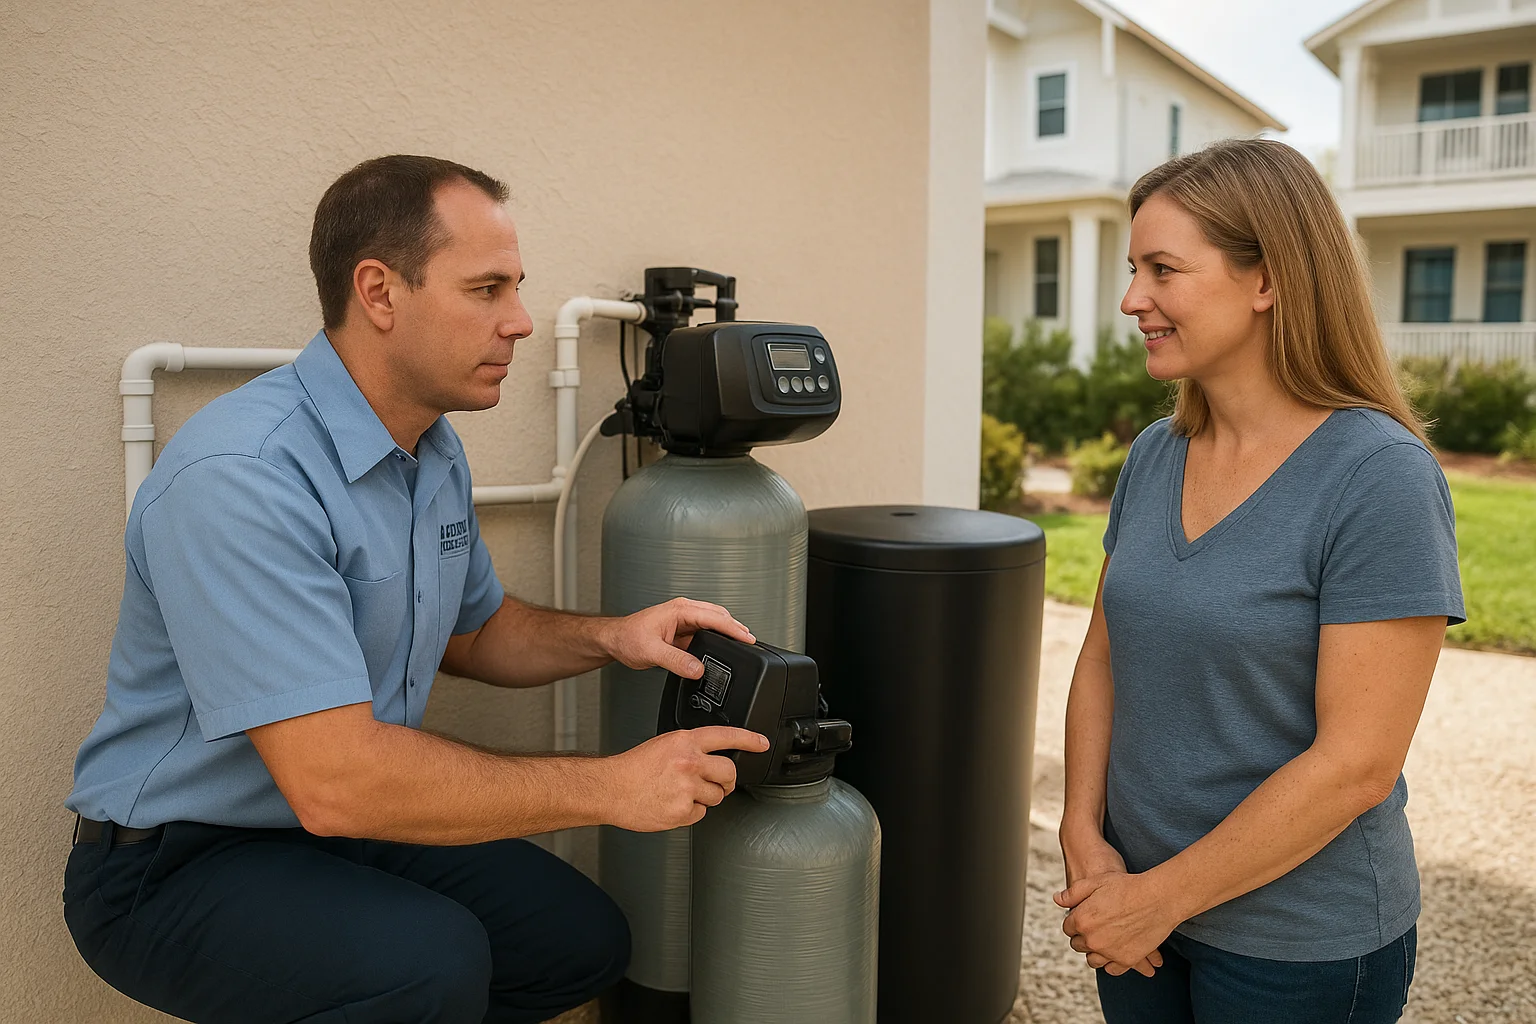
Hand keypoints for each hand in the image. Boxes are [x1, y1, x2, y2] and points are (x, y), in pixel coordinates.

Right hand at [602, 726, 769, 831]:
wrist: (611, 788)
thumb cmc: (633, 768)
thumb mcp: (664, 744)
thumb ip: (690, 748)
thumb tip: (711, 757)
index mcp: (685, 741)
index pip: (726, 736)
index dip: (749, 739)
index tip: (762, 744)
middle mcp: (689, 762)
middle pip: (730, 772)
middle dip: (727, 780)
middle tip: (718, 783)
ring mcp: (687, 788)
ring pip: (717, 796)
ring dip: (705, 797)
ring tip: (681, 793)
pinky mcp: (683, 810)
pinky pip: (701, 814)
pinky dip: (691, 812)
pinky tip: (674, 804)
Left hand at [604, 597, 754, 677]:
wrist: (614, 640)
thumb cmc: (627, 638)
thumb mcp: (651, 652)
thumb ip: (676, 661)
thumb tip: (698, 669)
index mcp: (680, 610)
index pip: (714, 617)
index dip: (733, 628)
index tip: (748, 638)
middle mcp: (684, 612)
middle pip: (719, 616)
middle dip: (736, 628)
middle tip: (751, 642)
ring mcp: (684, 621)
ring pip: (713, 623)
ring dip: (728, 633)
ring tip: (742, 645)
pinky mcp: (682, 632)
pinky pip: (705, 633)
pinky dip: (717, 640)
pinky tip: (722, 650)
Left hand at [1057, 826, 1162, 975]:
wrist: (1157, 898)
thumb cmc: (1127, 887)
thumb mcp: (1095, 882)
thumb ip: (1073, 893)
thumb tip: (1057, 899)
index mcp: (1082, 920)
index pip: (1068, 928)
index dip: (1075, 922)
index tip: (1082, 918)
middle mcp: (1092, 939)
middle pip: (1078, 945)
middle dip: (1083, 936)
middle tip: (1094, 928)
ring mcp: (1109, 952)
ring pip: (1093, 960)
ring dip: (1095, 951)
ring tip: (1102, 942)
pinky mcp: (1126, 960)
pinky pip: (1112, 969)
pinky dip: (1111, 963)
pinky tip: (1114, 954)